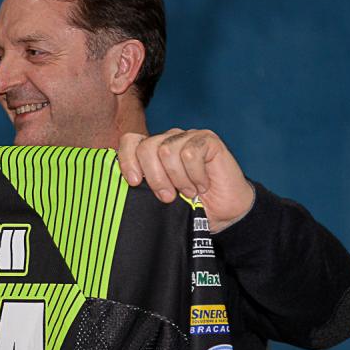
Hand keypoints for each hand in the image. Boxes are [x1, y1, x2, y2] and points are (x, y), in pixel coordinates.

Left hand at [117, 128, 254, 231]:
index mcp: (153, 152)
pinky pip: (191, 153)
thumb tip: (124, 185)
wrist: (225, 213)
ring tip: (189, 192)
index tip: (135, 182)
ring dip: (178, 179)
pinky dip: (195, 175)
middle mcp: (168, 140)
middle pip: (146, 147)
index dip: (127, 160)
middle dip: (155, 177)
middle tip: (168, 197)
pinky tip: (202, 185)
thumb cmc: (192, 207)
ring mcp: (188, 137)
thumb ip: (143, 187)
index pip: (130, 142)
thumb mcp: (160, 199)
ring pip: (167, 150)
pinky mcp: (207, 139)